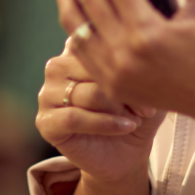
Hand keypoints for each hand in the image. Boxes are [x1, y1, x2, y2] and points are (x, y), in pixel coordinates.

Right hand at [35, 46, 160, 185]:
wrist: (126, 153)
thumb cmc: (136, 113)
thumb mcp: (144, 84)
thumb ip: (138, 59)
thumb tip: (140, 45)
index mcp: (77, 50)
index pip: (94, 40)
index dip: (124, 61)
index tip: (149, 81)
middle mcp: (57, 68)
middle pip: (89, 67)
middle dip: (121, 86)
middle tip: (146, 107)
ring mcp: (47, 94)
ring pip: (83, 93)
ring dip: (116, 108)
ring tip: (136, 118)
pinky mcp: (45, 122)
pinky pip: (74, 117)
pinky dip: (104, 123)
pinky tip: (125, 127)